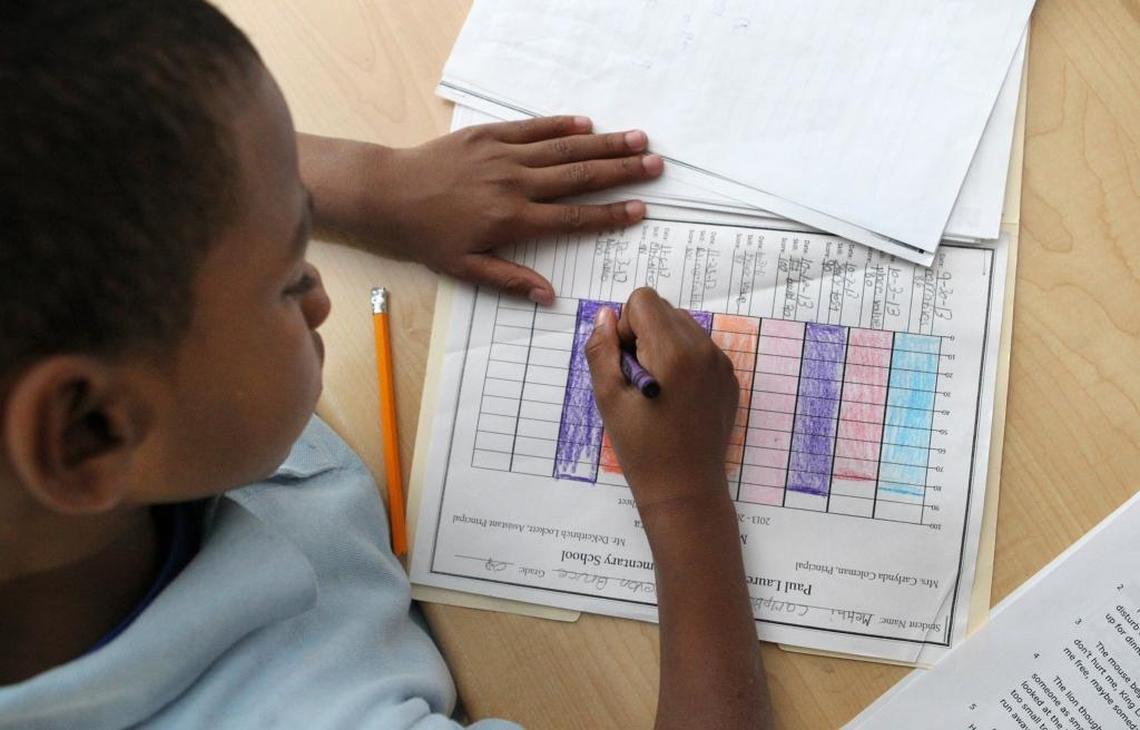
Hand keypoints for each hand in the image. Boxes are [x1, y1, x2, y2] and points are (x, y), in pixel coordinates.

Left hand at [299, 118, 662, 304]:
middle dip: (621, 172)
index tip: (641, 209)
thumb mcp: (465, 269)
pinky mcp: (487, 135)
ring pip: (563, 148)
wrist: (387, 193)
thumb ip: (511, 280)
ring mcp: (502, 155)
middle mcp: (514, 184)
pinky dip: (560, 126)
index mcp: (513, 220)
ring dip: (603, 144)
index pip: (574, 218)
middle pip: (579, 177)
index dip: (610, 214)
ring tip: (636, 140)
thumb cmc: (425, 236)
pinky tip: (586, 124)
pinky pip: (532, 129)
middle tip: (655, 166)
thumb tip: (549, 297)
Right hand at [585, 288, 738, 517]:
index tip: (625, 362)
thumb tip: (605, 316)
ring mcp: (721, 364)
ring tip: (656, 389)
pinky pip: (700, 349)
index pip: (644, 300)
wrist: (685, 489)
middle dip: (643, 333)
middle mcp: (704, 349)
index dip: (625, 326)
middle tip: (637, 379)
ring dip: (662, 345)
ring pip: (683, 326)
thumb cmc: (642, 448)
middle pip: (664, 309)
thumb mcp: (609, 398)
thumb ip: (602, 350)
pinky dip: (682, 361)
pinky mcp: (729, 379)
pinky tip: (674, 397)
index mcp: (674, 351)